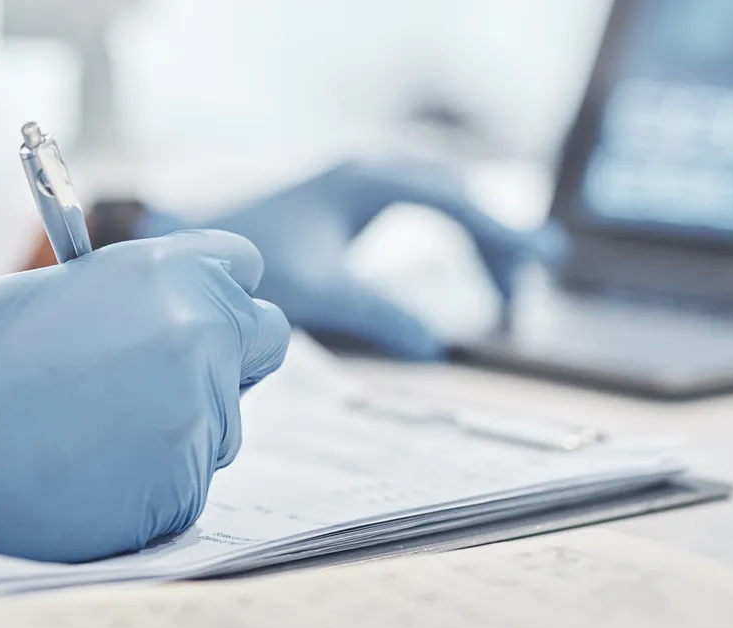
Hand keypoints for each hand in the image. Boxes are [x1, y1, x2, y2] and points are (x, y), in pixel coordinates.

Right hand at [0, 230, 290, 567]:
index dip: (213, 290)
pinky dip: (152, 484)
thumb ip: (119, 294)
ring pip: (224, 421)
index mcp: (163, 270)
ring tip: (93, 433)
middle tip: (162, 375)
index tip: (190, 310)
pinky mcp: (185, 485)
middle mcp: (198, 334)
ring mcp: (199, 414)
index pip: (240, 267)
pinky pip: (189, 481)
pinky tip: (87, 475)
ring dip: (182, 427)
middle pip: (262, 339)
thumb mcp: (41, 291)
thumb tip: (146, 308)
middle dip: (226, 354)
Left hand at [86, 160, 564, 359]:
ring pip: (445, 204)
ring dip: (479, 243)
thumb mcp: (317, 295)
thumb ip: (377, 317)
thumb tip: (436, 349)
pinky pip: (426, 211)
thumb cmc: (248, 267)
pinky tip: (474, 270)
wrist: (190, 246)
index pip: (456, 205)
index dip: (501, 237)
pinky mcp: (351, 202)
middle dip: (499, 241)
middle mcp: (370, 173)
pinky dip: (456, 238)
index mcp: (368, 183)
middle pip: (459, 200)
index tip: (542, 264)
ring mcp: (361, 183)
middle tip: (537, 285)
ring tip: (510, 295)